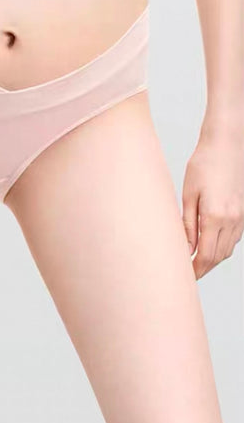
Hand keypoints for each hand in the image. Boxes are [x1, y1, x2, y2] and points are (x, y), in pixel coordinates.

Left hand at [182, 124, 243, 279]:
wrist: (226, 145)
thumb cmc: (203, 165)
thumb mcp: (188, 195)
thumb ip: (188, 224)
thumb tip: (186, 247)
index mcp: (216, 217)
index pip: (206, 255)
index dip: (195, 269)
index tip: (184, 276)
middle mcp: (232, 220)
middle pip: (218, 256)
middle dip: (203, 268)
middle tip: (187, 274)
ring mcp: (240, 217)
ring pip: (227, 249)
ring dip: (212, 259)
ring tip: (195, 263)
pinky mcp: (242, 212)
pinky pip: (233, 238)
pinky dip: (221, 247)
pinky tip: (208, 246)